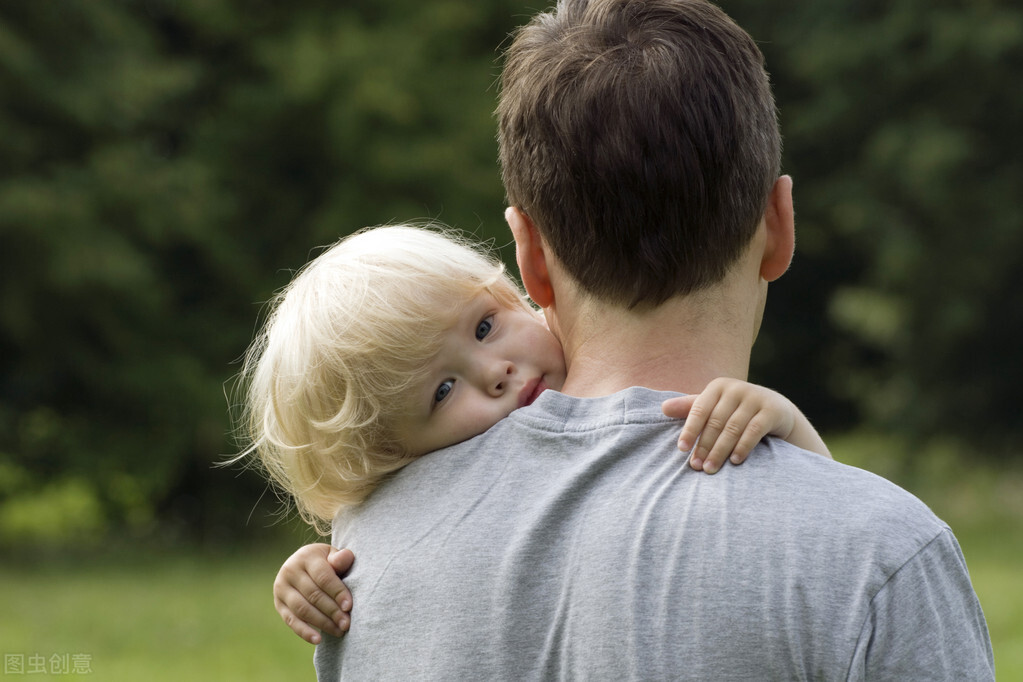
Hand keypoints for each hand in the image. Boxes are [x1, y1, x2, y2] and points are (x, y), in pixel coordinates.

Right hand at [273, 544, 354, 643]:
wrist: (304, 565)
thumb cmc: (326, 562)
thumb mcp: (333, 555)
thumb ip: (340, 559)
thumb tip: (345, 557)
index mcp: (306, 557)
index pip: (323, 576)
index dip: (337, 592)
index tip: (349, 606)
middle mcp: (290, 571)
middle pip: (313, 595)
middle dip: (332, 611)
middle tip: (346, 623)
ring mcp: (281, 588)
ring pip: (302, 609)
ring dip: (322, 623)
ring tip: (339, 631)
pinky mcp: (278, 604)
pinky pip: (291, 620)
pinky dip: (304, 632)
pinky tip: (318, 639)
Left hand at [661, 378, 796, 473]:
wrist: (776, 410)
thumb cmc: (736, 410)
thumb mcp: (714, 406)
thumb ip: (690, 408)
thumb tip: (663, 408)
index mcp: (718, 386)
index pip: (699, 410)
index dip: (689, 430)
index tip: (681, 450)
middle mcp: (736, 388)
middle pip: (715, 422)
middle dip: (704, 446)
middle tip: (696, 467)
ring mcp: (755, 398)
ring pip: (733, 428)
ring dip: (720, 451)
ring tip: (711, 469)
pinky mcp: (772, 410)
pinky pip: (754, 431)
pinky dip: (742, 447)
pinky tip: (734, 461)